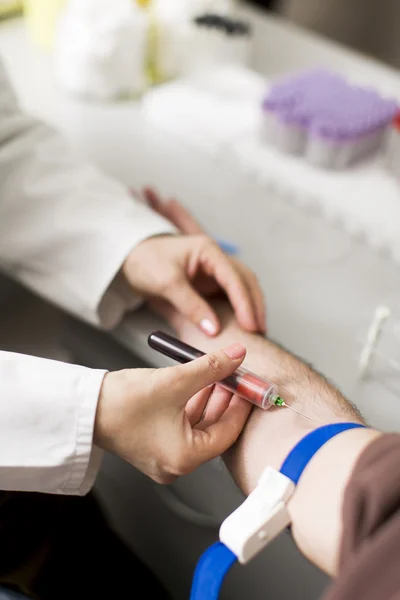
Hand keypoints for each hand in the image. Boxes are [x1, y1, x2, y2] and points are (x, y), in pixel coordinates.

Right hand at [94, 343, 251, 483]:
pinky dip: (192, 405)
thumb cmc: (121, 403)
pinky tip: (197, 384)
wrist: (83, 408)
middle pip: (215, 429)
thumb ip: (210, 367)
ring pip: (199, 425)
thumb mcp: (174, 381)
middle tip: (236, 375)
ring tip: (218, 374)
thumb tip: (237, 356)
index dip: (241, 404)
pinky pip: (183, 425)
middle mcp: (176, 464)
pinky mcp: (155, 445)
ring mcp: (165, 456)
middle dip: (226, 400)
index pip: (228, 432)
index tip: (249, 384)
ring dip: (209, 399)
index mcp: (185, 458)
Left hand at [123, 187, 265, 335]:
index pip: (234, 278)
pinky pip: (230, 296)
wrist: (131, 257)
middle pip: (246, 282)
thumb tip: (214, 329)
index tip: (250, 325)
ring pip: (242, 288)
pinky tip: (242, 326)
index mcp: (209, 251)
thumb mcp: (167, 283)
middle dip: (255, 306)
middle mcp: (217, 259)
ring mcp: (215, 271)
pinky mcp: (210, 283)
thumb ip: (190, 305)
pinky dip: (239, 310)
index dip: (244, 303)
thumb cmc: (146, 262)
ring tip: (257, 331)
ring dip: (251, 308)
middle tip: (259, 331)